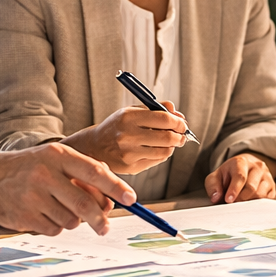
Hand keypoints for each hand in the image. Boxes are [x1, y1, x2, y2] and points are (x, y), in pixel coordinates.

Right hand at [0, 144, 134, 235]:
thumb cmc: (27, 169)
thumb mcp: (52, 159)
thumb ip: (82, 174)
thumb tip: (110, 199)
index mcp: (57, 155)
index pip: (94, 172)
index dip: (116, 187)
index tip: (131, 199)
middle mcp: (45, 174)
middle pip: (85, 203)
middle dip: (99, 218)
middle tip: (104, 226)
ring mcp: (33, 196)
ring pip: (71, 220)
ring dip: (73, 220)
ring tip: (59, 209)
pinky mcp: (24, 217)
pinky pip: (54, 230)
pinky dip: (56, 226)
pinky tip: (43, 214)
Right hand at [66, 102, 188, 173]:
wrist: (93, 147)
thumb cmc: (116, 127)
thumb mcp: (131, 111)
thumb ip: (155, 109)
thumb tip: (177, 114)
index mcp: (128, 117)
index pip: (163, 119)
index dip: (178, 122)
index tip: (182, 124)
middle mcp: (128, 136)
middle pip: (167, 137)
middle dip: (180, 136)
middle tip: (182, 135)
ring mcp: (129, 154)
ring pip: (165, 152)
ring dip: (173, 147)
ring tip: (170, 142)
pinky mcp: (131, 167)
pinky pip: (156, 161)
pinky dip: (162, 155)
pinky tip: (157, 150)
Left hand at [205, 153, 275, 203]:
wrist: (246, 167)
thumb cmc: (229, 174)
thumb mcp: (216, 176)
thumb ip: (213, 186)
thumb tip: (216, 198)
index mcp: (241, 162)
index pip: (240, 176)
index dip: (234, 189)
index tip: (228, 200)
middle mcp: (257, 167)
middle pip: (252, 187)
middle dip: (240, 199)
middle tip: (232, 204)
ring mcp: (267, 176)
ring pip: (261, 194)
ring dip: (249, 203)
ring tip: (240, 203)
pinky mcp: (272, 187)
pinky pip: (267, 199)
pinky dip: (257, 205)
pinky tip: (249, 203)